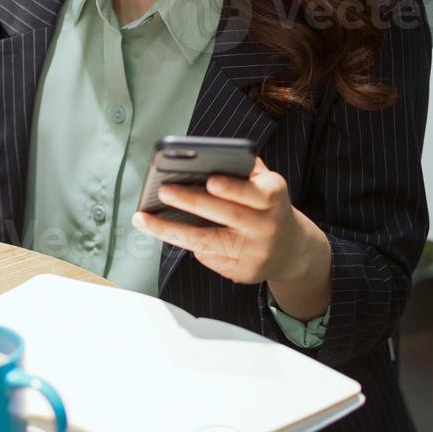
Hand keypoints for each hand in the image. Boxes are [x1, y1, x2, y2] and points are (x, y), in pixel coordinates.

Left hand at [131, 155, 331, 319]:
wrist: (289, 248)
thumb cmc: (265, 205)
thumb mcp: (264, 182)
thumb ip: (241, 168)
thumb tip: (201, 158)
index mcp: (274, 196)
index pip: (254, 193)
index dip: (232, 188)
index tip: (210, 180)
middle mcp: (267, 226)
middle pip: (226, 215)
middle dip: (191, 202)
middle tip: (163, 191)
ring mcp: (255, 253)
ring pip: (207, 242)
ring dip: (171, 231)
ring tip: (143, 219)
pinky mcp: (242, 273)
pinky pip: (208, 258)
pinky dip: (188, 244)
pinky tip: (170, 233)